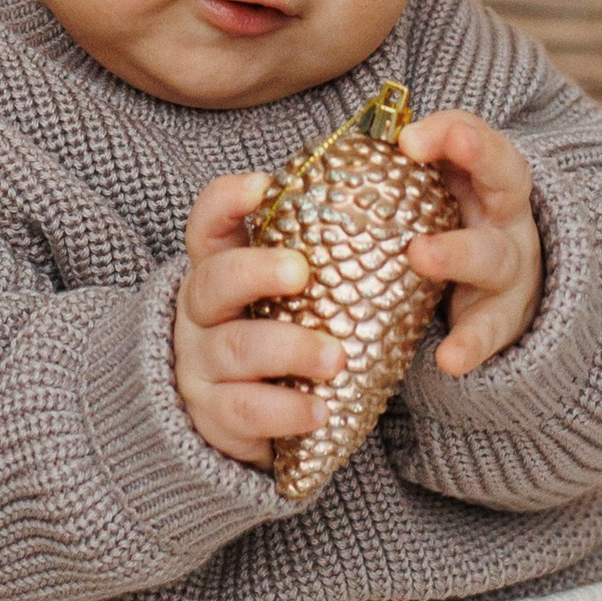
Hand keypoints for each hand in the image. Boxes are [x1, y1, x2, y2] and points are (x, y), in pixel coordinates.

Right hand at [173, 170, 343, 469]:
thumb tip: (400, 214)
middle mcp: (201, 314)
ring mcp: (202, 365)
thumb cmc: (272, 334)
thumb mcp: (280, 295)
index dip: (225, 202)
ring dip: (289, 348)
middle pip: (213, 281)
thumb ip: (316, 261)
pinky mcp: (215, 414)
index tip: (260, 186)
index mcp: (217, 271)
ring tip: (337, 357)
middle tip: (301, 271)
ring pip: (236, 349)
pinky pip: (245, 410)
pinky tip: (320, 411)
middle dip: (255, 271)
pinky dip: (286, 409)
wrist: (233, 413)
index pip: (206, 226)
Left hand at [400, 111, 543, 376]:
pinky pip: (489, 331)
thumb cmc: (444, 233)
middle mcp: (504, 215)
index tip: (407, 137)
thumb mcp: (428, 199)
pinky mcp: (501, 319)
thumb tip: (285, 175)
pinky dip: (470, 344)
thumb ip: (382, 181)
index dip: (448, 129)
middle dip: (474, 156)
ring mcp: (509, 268)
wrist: (504, 293)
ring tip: (420, 255)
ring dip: (456, 252)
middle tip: (414, 154)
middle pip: (505, 178)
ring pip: (494, 255)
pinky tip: (449, 359)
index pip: (475, 136)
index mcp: (484, 177)